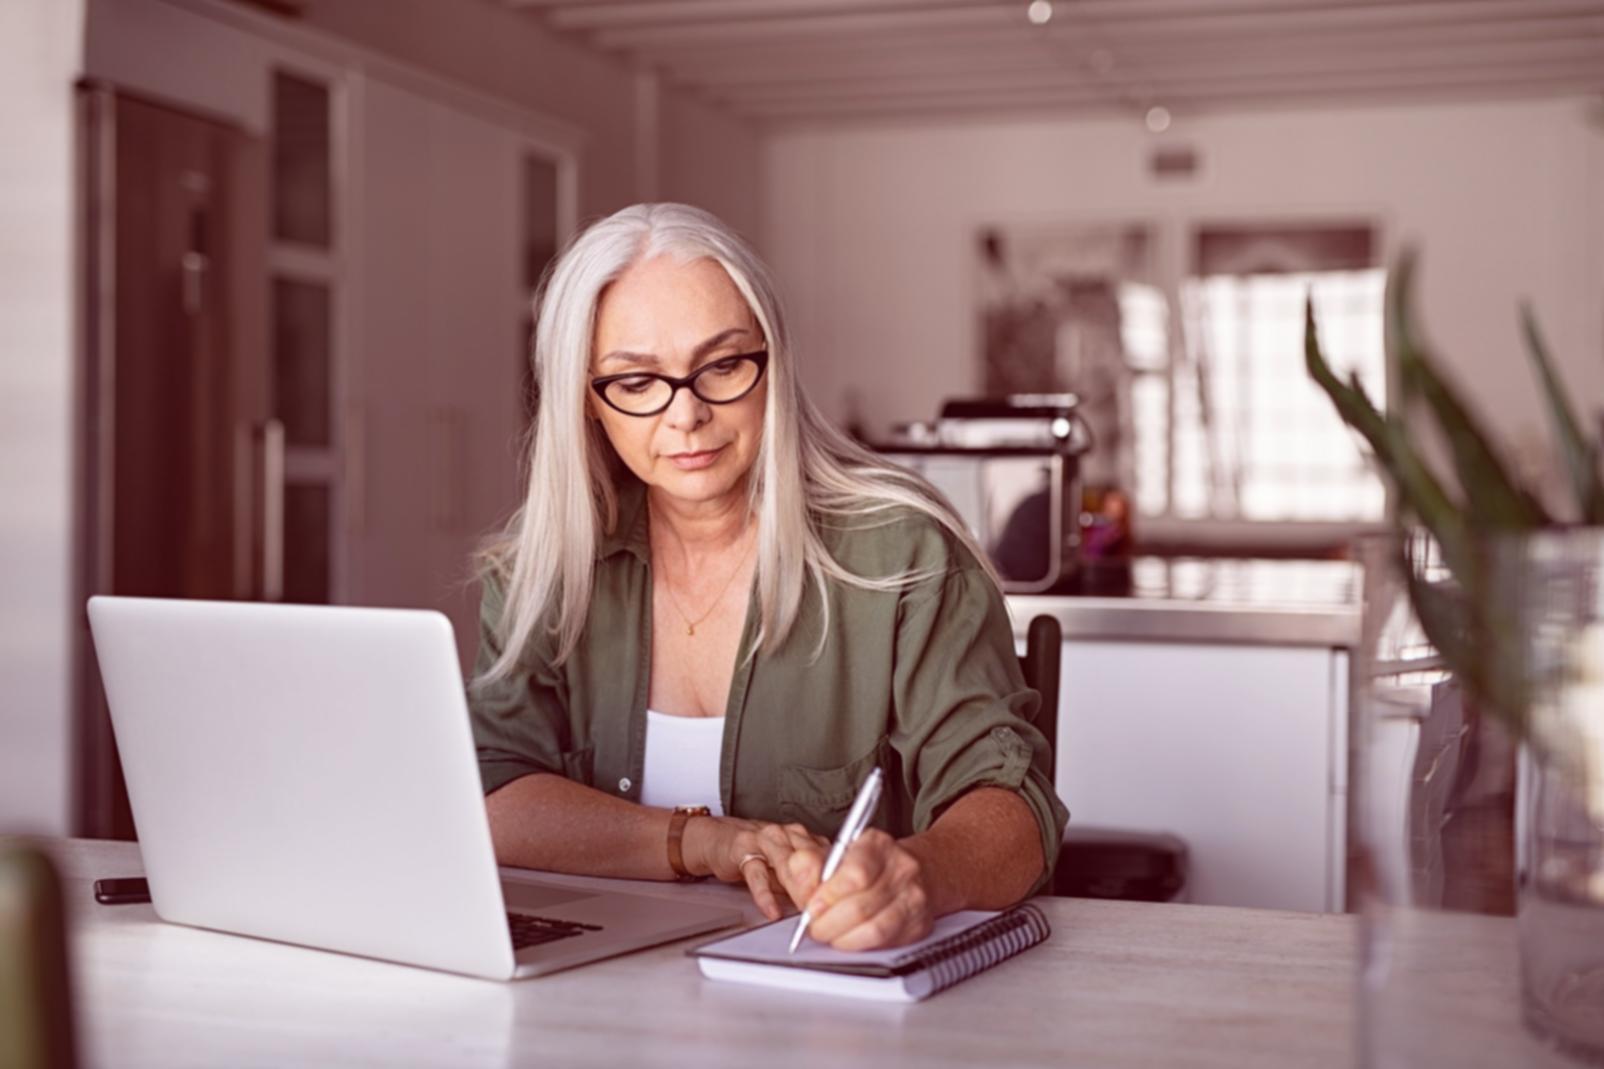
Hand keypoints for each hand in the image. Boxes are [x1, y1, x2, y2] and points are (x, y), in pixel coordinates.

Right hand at [682, 817, 828, 921]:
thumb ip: (810, 885)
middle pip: (813, 860)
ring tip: (805, 912)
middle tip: (828, 913)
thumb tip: (833, 911)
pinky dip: (765, 895)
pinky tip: (772, 910)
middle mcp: (790, 835)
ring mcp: (767, 840)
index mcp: (807, 839)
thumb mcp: (790, 871)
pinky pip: (757, 874)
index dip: (838, 883)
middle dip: (822, 888)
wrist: (723, 839)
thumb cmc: (761, 857)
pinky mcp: (744, 849)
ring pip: (787, 863)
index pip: (830, 859)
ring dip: (798, 889)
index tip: (844, 906)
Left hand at [783, 829, 936, 950]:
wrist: (916, 871)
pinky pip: (885, 943)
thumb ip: (813, 862)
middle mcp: (902, 869)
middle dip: (828, 923)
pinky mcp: (919, 924)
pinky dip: (860, 945)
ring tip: (829, 934)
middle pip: (861, 907)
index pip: (855, 874)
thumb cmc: (871, 863)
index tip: (811, 906)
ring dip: (842, 938)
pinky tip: (848, 938)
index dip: (828, 896)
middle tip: (814, 926)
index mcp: (879, 845)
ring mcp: (914, 898)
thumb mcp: (840, 852)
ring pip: (874, 930)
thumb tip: (797, 872)